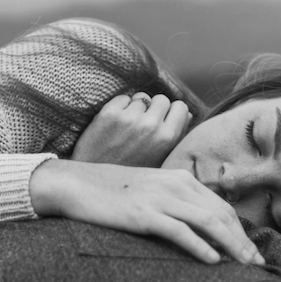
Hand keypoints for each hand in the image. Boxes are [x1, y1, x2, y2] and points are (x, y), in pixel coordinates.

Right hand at [30, 159, 263, 265]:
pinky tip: (212, 261)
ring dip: (230, 245)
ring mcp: (160, 198)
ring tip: (244, 265)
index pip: (221, 206)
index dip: (240, 229)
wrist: (77, 183)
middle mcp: (175, 185)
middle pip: (220, 214)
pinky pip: (179, 231)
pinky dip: (199, 246)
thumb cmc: (113, 192)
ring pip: (207, 221)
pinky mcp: (143, 214)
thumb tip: (197, 227)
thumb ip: (175, 202)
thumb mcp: (151, 191)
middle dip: (242, 240)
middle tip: (256, 263)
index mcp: (180, 179)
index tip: (252, 250)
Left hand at [72, 93, 191, 167]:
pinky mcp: (109, 113)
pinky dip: (120, 108)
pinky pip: (123, 98)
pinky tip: (114, 126)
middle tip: (142, 126)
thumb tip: (186, 113)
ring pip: (141, 97)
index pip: (181, 107)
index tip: (161, 122)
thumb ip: (176, 137)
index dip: (171, 113)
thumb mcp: (160, 161)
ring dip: (136, 109)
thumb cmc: (130, 173)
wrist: (94, 184)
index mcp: (168, 139)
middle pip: (161, 99)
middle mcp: (151, 126)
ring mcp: (129, 118)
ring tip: (127, 129)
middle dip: (154, 109)